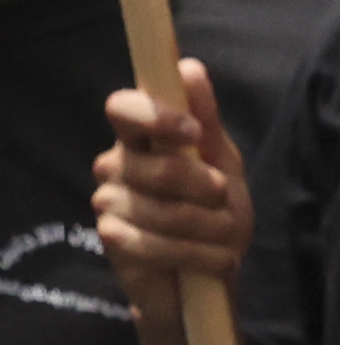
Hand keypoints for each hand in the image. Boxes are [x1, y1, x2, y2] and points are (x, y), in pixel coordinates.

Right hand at [92, 55, 249, 304]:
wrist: (207, 276)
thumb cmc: (214, 212)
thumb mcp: (223, 163)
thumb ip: (206, 119)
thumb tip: (189, 67)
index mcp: (139, 137)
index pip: (123, 108)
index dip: (156, 116)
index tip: (193, 133)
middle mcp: (115, 163)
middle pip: (163, 168)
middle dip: (212, 192)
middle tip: (225, 204)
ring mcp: (108, 202)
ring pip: (170, 212)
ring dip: (215, 230)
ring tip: (226, 238)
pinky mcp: (112, 240)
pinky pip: (158, 245)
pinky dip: (202, 256)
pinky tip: (215, 259)